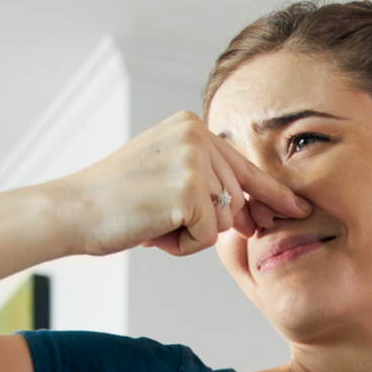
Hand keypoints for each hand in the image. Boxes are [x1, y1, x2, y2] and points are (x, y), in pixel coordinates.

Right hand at [60, 111, 310, 256]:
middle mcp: (196, 135)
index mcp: (190, 125)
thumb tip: (249, 214)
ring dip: (189, 235)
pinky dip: (182, 246)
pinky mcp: (190, 191)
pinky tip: (152, 231)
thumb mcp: (162, 175)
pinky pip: (209, 237)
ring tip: (150, 223)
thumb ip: (203, 182)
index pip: (242, 165)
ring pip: (223, 220)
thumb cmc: (113, 203)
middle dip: (209, 223)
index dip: (272, 193)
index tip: (297, 207)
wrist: (73, 211)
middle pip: (235, 198)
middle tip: (159, 220)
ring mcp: (194, 161)